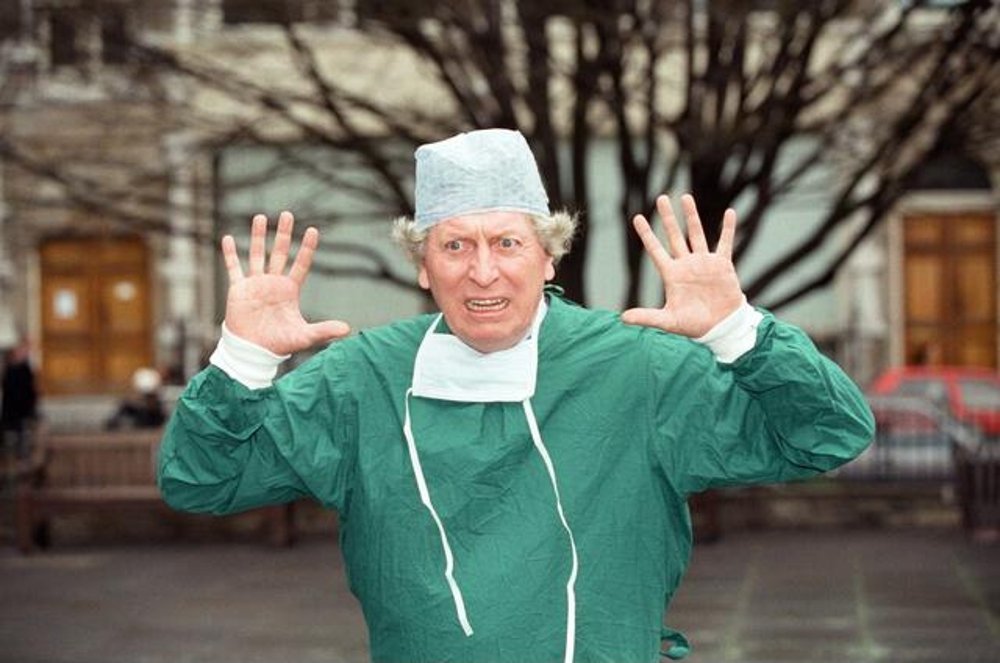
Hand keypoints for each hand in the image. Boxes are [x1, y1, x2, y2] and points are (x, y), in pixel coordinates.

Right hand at [222, 211, 349, 354]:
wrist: (253, 352)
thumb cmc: (278, 344)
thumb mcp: (304, 336)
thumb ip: (325, 330)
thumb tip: (348, 330)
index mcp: (290, 290)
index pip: (301, 264)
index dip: (307, 248)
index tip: (314, 230)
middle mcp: (273, 283)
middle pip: (280, 253)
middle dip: (284, 234)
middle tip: (288, 214)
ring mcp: (256, 284)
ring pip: (257, 254)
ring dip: (258, 236)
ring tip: (260, 217)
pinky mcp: (238, 290)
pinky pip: (234, 268)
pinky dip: (230, 254)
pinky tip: (228, 238)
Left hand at [621, 194, 744, 336]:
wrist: (720, 327)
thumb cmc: (694, 325)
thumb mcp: (668, 321)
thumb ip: (647, 317)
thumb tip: (622, 318)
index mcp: (672, 275)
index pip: (655, 250)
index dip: (646, 234)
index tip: (637, 217)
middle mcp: (686, 265)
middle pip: (674, 236)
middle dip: (667, 217)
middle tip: (661, 198)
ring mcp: (704, 263)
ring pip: (696, 234)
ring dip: (691, 216)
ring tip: (685, 197)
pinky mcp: (722, 265)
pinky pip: (725, 243)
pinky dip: (728, 228)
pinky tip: (729, 213)